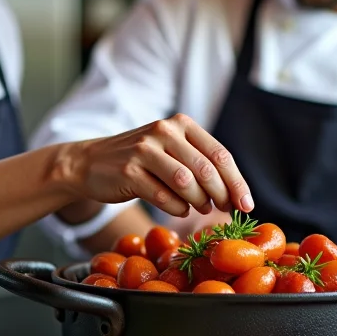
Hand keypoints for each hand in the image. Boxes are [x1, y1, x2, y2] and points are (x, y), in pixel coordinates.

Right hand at [56, 114, 253, 218]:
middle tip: (226, 210)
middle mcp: (164, 132)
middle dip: (222, 195)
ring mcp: (145, 150)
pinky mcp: (129, 171)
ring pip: (186, 182)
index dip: (237, 182)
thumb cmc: (140, 161)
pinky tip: (180, 210)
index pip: (219, 154)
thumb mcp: (171, 151)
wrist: (89, 162)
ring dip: (200, 201)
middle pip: (206, 169)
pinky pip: (163, 196)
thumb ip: (199, 164)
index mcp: (181, 124)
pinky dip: (178, 208)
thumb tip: (235, 195)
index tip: (247, 205)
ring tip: (202, 208)